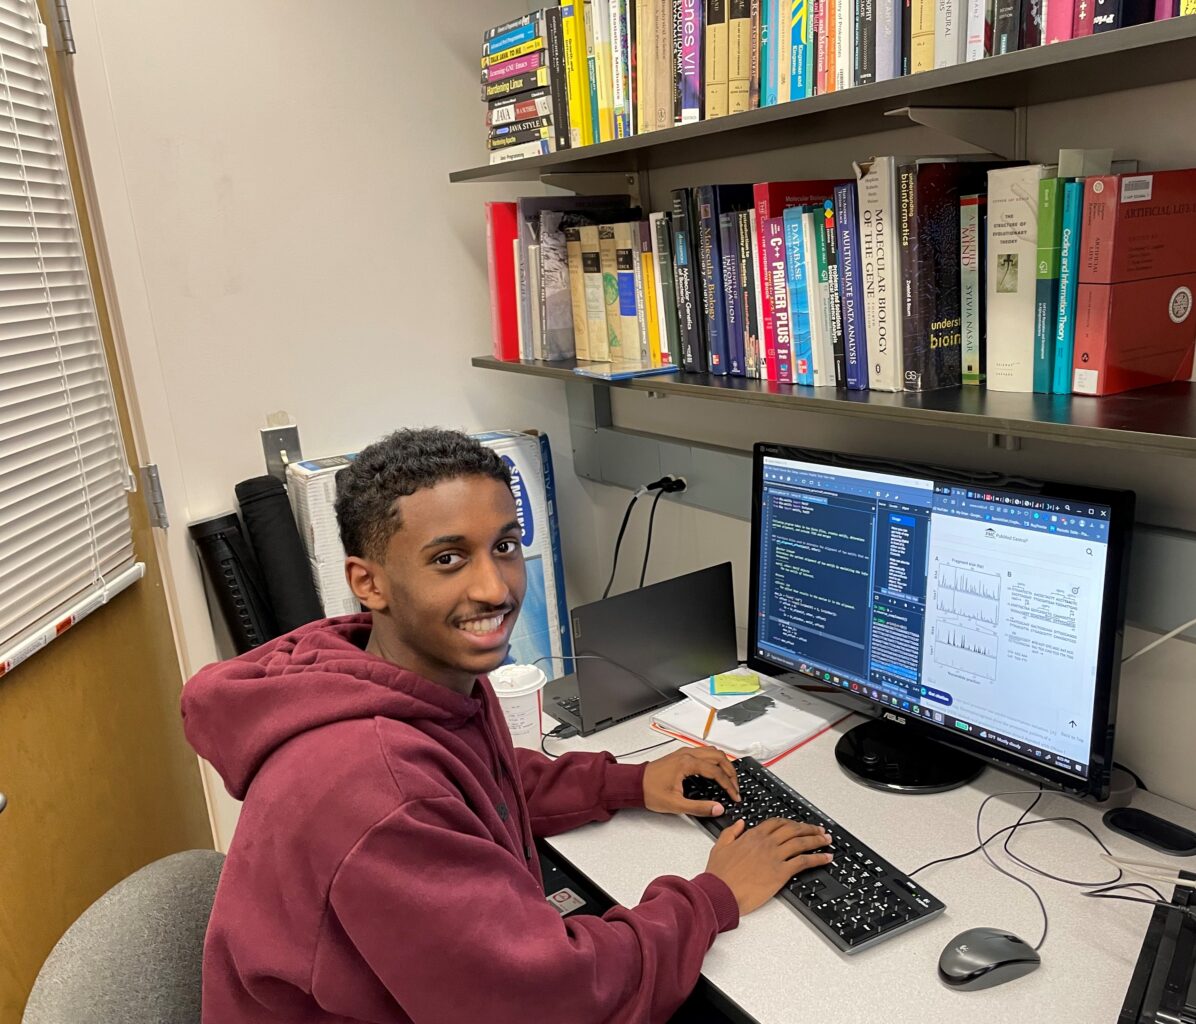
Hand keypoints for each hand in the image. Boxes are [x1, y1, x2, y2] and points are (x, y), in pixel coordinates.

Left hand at [642, 746, 740, 816]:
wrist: (634, 784)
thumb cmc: (650, 791)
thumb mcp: (676, 804)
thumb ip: (699, 808)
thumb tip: (717, 809)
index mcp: (687, 763)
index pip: (716, 772)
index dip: (729, 785)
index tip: (734, 796)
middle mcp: (687, 754)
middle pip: (719, 757)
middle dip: (731, 772)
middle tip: (736, 786)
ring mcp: (684, 752)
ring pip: (712, 751)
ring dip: (724, 764)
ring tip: (729, 778)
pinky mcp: (681, 755)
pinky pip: (704, 752)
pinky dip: (715, 760)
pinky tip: (716, 771)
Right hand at [704, 819, 832, 914]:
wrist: (720, 892)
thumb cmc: (719, 874)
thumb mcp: (720, 846)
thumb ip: (731, 832)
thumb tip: (740, 823)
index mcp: (752, 836)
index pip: (777, 823)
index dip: (791, 822)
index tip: (798, 825)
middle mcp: (766, 843)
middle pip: (793, 830)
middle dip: (809, 829)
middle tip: (819, 830)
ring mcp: (775, 857)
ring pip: (801, 843)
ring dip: (817, 840)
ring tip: (826, 840)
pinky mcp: (781, 873)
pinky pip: (804, 862)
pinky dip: (817, 858)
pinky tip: (826, 858)